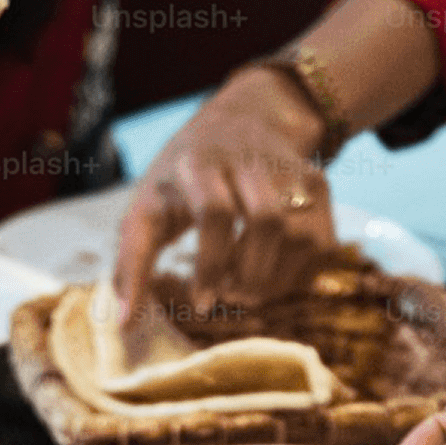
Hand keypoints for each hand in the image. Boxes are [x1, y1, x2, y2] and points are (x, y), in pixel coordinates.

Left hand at [113, 65, 335, 321]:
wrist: (243, 119)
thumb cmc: (182, 180)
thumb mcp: (147, 208)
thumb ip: (131, 264)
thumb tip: (124, 325)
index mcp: (200, 162)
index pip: (215, 211)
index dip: (211, 264)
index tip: (202, 304)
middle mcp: (250, 159)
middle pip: (266, 221)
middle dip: (247, 275)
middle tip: (227, 301)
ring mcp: (290, 170)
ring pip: (299, 235)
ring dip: (273, 280)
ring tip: (245, 293)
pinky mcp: (318, 185)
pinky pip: (321, 243)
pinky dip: (299, 275)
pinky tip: (272, 281)